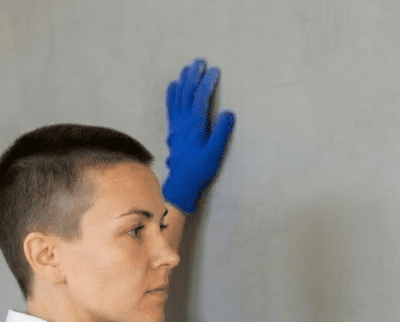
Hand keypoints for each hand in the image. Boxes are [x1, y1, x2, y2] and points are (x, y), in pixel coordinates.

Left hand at [162, 58, 235, 212]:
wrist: (181, 181)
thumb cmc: (200, 168)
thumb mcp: (215, 151)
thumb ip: (221, 131)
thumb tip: (228, 112)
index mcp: (195, 124)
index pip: (200, 97)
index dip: (207, 82)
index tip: (214, 70)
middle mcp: (183, 120)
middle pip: (187, 92)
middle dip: (193, 75)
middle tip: (199, 61)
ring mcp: (176, 124)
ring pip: (178, 96)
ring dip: (183, 80)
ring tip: (187, 68)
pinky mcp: (173, 129)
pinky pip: (171, 106)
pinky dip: (172, 93)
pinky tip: (173, 85)